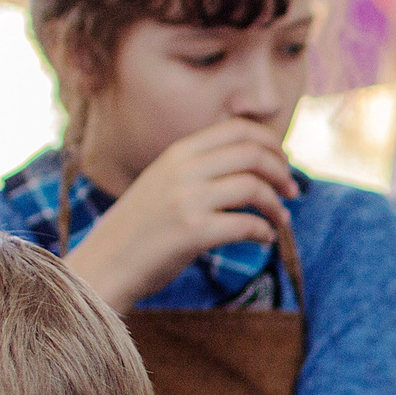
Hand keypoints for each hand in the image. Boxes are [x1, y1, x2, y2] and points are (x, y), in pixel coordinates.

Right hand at [65, 120, 300, 310]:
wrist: (104, 264)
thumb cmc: (139, 229)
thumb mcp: (163, 182)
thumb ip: (197, 168)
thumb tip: (250, 163)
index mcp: (178, 153)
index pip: (238, 130)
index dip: (271, 143)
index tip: (283, 163)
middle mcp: (183, 170)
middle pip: (253, 154)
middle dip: (281, 172)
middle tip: (292, 191)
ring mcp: (186, 200)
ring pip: (254, 188)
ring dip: (276, 205)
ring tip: (281, 220)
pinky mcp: (192, 232)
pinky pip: (246, 225)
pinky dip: (263, 232)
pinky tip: (265, 238)